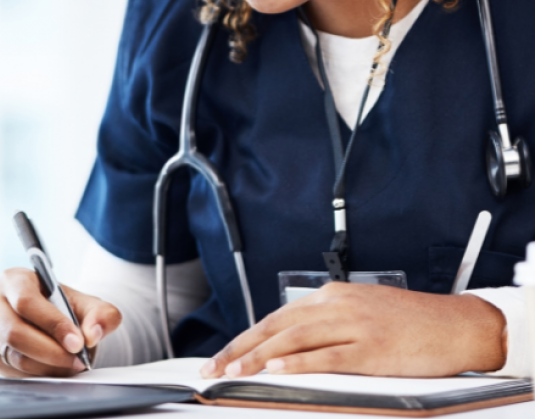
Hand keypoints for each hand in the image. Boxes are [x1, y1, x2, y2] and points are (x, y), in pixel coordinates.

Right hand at [0, 268, 121, 376]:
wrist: (52, 320)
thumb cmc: (66, 307)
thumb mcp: (88, 303)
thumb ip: (101, 314)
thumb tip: (92, 334)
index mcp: (14, 279)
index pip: (26, 301)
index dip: (52, 323)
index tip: (77, 341)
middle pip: (14, 332)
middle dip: (50, 350)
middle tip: (77, 359)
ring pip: (13, 356)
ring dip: (46, 365)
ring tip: (71, 364)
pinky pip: (12, 372)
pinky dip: (38, 374)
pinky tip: (55, 369)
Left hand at [200, 283, 505, 378]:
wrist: (455, 324)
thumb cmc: (409, 322)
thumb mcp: (360, 311)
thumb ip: (327, 322)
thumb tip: (293, 344)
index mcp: (331, 296)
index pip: (278, 317)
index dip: (247, 337)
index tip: (225, 354)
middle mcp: (336, 305)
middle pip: (277, 326)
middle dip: (242, 347)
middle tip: (214, 367)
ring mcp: (353, 325)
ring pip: (294, 339)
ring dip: (259, 357)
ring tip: (233, 372)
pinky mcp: (370, 348)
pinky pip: (326, 356)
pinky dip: (298, 363)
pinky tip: (276, 370)